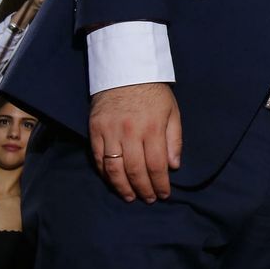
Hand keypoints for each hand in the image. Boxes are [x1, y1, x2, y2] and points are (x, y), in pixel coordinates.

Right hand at [89, 82, 181, 203]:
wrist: (125, 70)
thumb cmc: (153, 92)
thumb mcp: (172, 111)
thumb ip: (174, 139)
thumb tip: (174, 166)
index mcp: (153, 128)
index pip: (156, 165)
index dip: (160, 183)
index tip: (164, 194)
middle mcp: (130, 132)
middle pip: (135, 170)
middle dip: (143, 189)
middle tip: (148, 199)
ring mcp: (110, 132)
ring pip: (114, 168)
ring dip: (122, 187)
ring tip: (130, 197)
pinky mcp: (95, 130)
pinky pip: (98, 158)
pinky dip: (105, 174)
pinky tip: (113, 181)